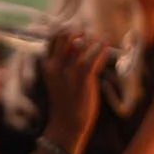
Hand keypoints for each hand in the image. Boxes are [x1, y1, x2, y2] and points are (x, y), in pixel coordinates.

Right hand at [41, 28, 105, 153]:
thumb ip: (65, 61)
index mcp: (47, 65)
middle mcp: (55, 65)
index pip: (53, 37)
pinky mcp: (82, 78)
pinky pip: (93, 55)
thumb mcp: (59, 79)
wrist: (68, 123)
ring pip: (80, 43)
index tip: (77, 31)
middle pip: (65, 35)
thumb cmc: (66, 101)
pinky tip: (107, 42)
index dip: (65, 30)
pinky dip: (101, 47)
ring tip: (100, 38)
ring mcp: (68, 71)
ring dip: (92, 38)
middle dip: (77, 31)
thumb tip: (79, 42)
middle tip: (87, 33)